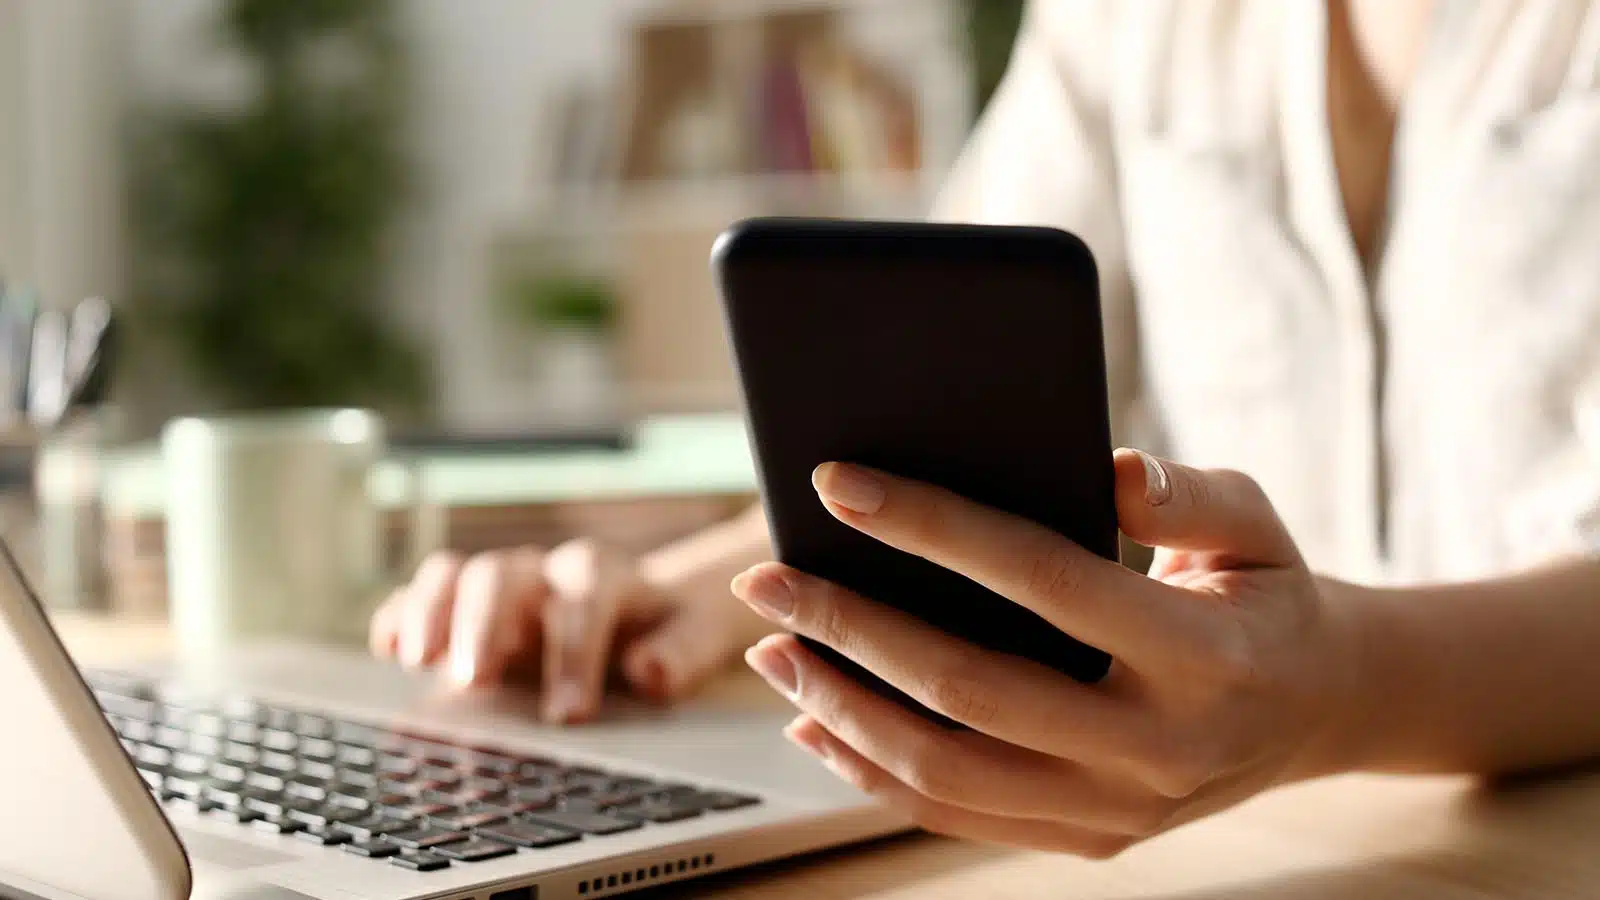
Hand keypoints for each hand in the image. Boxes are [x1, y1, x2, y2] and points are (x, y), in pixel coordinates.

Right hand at [369, 538, 750, 722]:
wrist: (641, 613)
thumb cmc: (664, 631)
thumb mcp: (691, 639)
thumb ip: (680, 652)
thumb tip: (649, 669)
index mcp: (601, 576)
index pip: (583, 595)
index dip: (574, 650)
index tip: (569, 713)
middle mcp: (541, 573)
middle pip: (502, 574)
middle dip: (485, 624)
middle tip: (476, 682)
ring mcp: (495, 588)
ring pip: (454, 575)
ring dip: (431, 613)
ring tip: (417, 661)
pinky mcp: (458, 610)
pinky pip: (418, 597)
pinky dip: (398, 617)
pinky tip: (388, 651)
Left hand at [730, 451, 1357, 856]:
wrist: (1317, 710)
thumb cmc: (1264, 594)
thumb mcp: (1257, 524)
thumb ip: (1186, 494)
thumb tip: (1104, 469)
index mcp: (1204, 654)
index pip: (1044, 579)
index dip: (933, 528)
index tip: (840, 484)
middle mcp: (1158, 746)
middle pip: (969, 689)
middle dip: (850, 626)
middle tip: (768, 575)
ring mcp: (1120, 808)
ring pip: (947, 770)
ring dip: (841, 708)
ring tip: (773, 649)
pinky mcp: (1090, 839)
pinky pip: (958, 815)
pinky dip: (873, 771)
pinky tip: (816, 721)